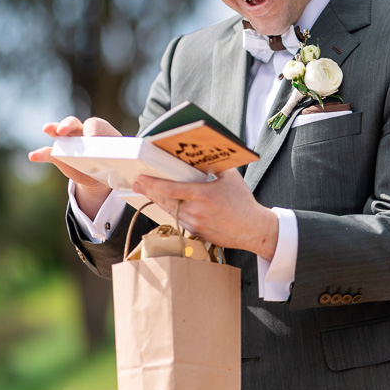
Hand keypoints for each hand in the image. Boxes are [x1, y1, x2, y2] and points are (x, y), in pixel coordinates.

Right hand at [28, 116, 120, 215]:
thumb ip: (123, 160)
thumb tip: (134, 170)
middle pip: (74, 123)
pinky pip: (49, 152)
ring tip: (48, 129)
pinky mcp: (60, 155)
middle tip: (64, 130)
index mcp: (101, 131)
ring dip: (53, 129)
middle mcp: (83, 132)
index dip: (92, 129)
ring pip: (60, 132)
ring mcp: (70, 141)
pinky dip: (41, 154)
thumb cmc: (116, 161)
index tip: (91, 138)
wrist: (103, 174)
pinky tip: (34, 156)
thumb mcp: (121, 160)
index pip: (95, 124)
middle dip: (68, 124)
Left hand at [132, 168, 279, 258]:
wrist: (252, 228)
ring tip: (149, 192)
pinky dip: (172, 211)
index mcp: (202, 194)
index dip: (153, 183)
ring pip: (170, 211)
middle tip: (137, 183)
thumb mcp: (231, 178)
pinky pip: (179, 219)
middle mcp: (195, 210)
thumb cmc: (243, 203)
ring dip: (158, 201)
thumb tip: (204, 157)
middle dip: (149, 191)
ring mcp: (194, 223)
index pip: (170, 189)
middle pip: (164, 200)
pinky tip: (168, 204)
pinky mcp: (196, 232)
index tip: (141, 178)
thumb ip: (215, 167)